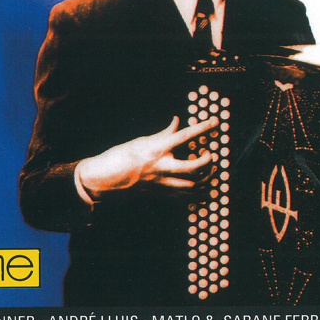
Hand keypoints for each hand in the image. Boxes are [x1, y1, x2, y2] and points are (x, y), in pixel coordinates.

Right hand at [76, 116, 217, 198]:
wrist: (104, 180)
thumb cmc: (119, 156)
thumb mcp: (142, 140)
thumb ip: (163, 133)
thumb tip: (177, 122)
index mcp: (157, 149)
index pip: (185, 136)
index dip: (203, 129)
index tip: (215, 122)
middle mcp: (162, 166)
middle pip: (195, 167)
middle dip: (208, 161)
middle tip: (210, 154)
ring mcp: (162, 183)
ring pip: (193, 185)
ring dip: (206, 178)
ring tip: (210, 171)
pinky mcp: (160, 194)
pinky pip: (184, 197)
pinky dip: (196, 192)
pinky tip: (202, 188)